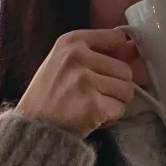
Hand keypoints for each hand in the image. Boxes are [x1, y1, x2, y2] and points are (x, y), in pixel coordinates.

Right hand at [16, 29, 139, 136]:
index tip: (105, 70)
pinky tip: (91, 118)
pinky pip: (119, 109)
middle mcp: (78, 57)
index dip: (117, 57)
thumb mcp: (64, 62)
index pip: (116, 38)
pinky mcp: (92, 105)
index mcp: (71, 41)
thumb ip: (97, 52)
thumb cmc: (49, 95)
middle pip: (125, 70)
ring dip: (114, 103)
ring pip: (127, 90)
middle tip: (94, 96)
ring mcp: (85, 81)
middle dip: (115, 87)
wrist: (32, 128)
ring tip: (93, 106)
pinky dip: (110, 118)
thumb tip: (134, 47)